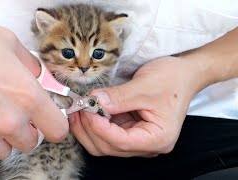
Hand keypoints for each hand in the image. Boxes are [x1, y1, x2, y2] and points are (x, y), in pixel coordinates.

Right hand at [0, 6, 67, 159]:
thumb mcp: (9, 43)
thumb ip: (31, 65)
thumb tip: (38, 76)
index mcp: (26, 96)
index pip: (57, 129)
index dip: (56, 124)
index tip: (51, 120)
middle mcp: (7, 119)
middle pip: (32, 142)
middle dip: (29, 129)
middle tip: (19, 113)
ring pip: (7, 149)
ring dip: (6, 136)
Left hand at [69, 56, 205, 156]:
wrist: (183, 74)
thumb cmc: (172, 79)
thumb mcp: (145, 86)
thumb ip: (118, 97)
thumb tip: (93, 102)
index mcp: (158, 138)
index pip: (121, 142)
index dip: (99, 127)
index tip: (86, 109)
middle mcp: (147, 144)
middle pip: (109, 147)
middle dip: (89, 128)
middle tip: (78, 107)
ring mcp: (137, 138)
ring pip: (103, 143)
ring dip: (87, 127)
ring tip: (78, 108)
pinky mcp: (129, 130)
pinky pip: (106, 133)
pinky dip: (93, 123)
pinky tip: (86, 109)